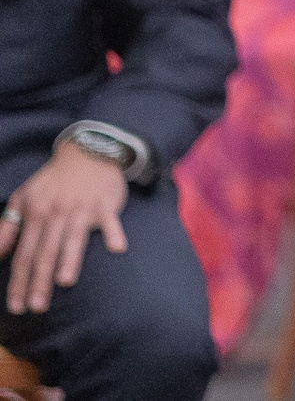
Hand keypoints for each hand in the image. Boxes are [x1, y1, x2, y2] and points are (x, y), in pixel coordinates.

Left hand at [2, 145, 127, 313]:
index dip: (18, 282)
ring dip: (69, 259)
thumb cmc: (53, 181)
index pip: (24, 254)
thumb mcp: (23, 198)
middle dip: (39, 281)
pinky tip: (117, 248)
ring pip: (73, 238)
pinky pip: (110, 220)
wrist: (87, 153)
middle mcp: (57, 213)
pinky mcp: (106, 204)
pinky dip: (113, 233)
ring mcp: (82, 208)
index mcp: (36, 214)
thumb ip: (7, 228)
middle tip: (37, 307)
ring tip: (64, 281)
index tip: (16, 306)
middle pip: (45, 252)